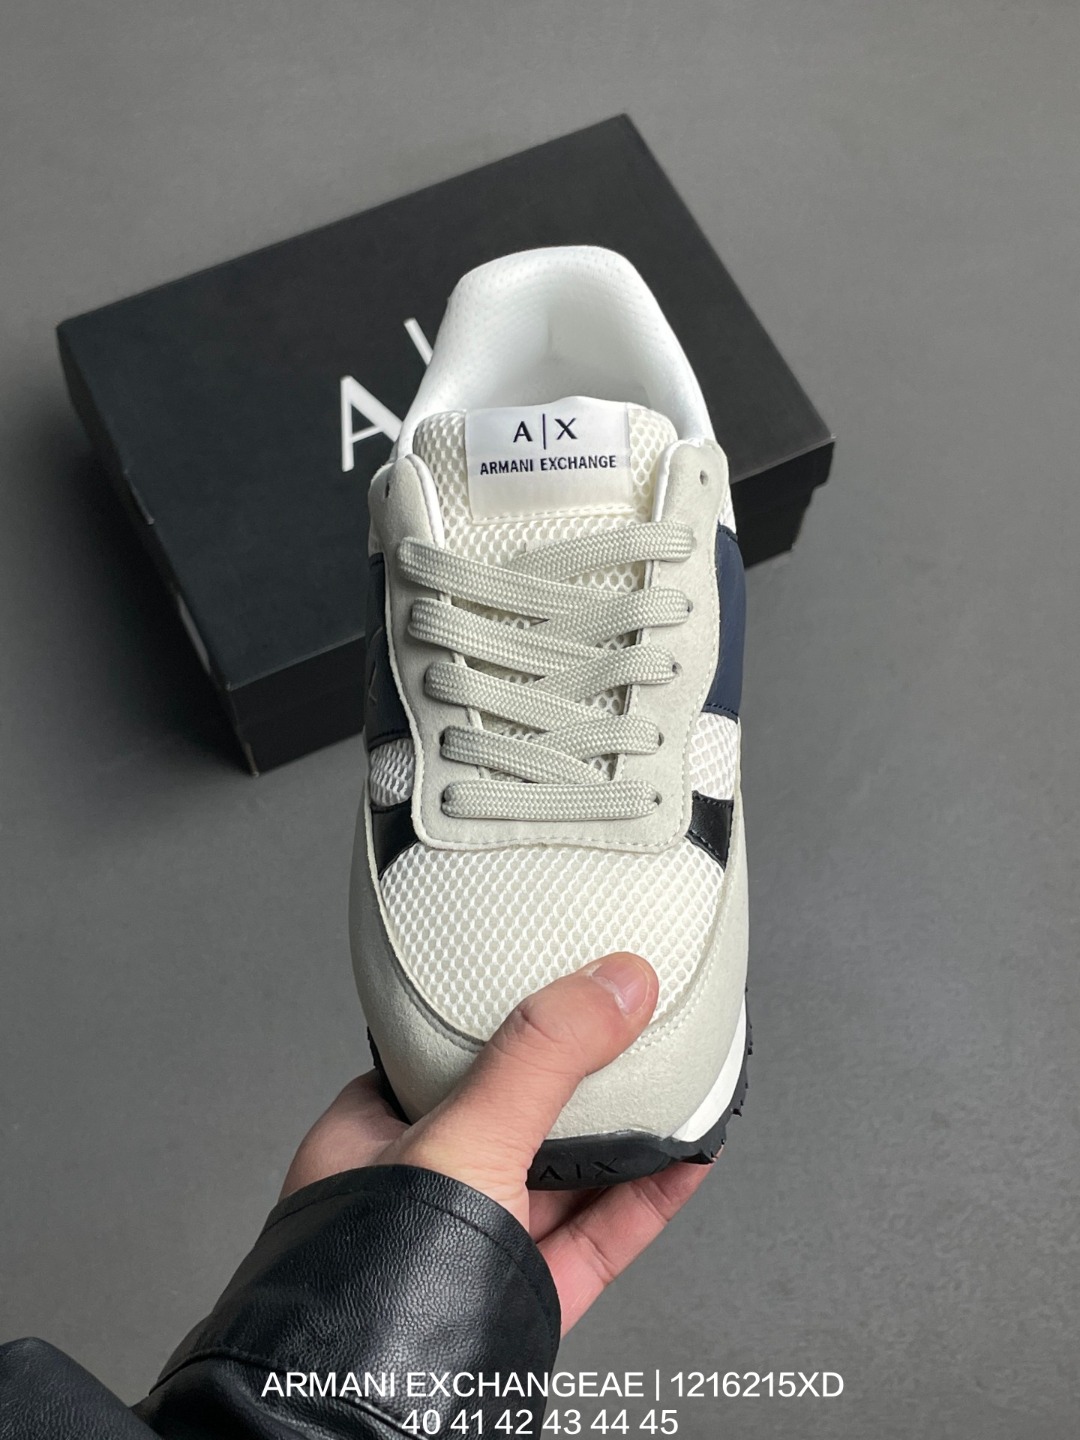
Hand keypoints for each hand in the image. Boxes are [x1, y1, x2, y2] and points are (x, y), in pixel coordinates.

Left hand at [282, 953, 712, 1333]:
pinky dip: (648, 1194)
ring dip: (624, 1132)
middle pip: (515, 1112)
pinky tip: (687, 1157)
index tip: (561, 984)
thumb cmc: (374, 1284)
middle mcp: (423, 1190)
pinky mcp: (527, 1298)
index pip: (443, 1055)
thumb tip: (611, 985)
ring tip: (676, 1080)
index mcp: (373, 1138)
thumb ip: (541, 1057)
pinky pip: (599, 1234)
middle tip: (629, 1027)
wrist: (385, 1422)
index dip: (503, 1016)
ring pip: (564, 1176)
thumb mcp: (462, 1136)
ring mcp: (477, 1247)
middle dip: (577, 1077)